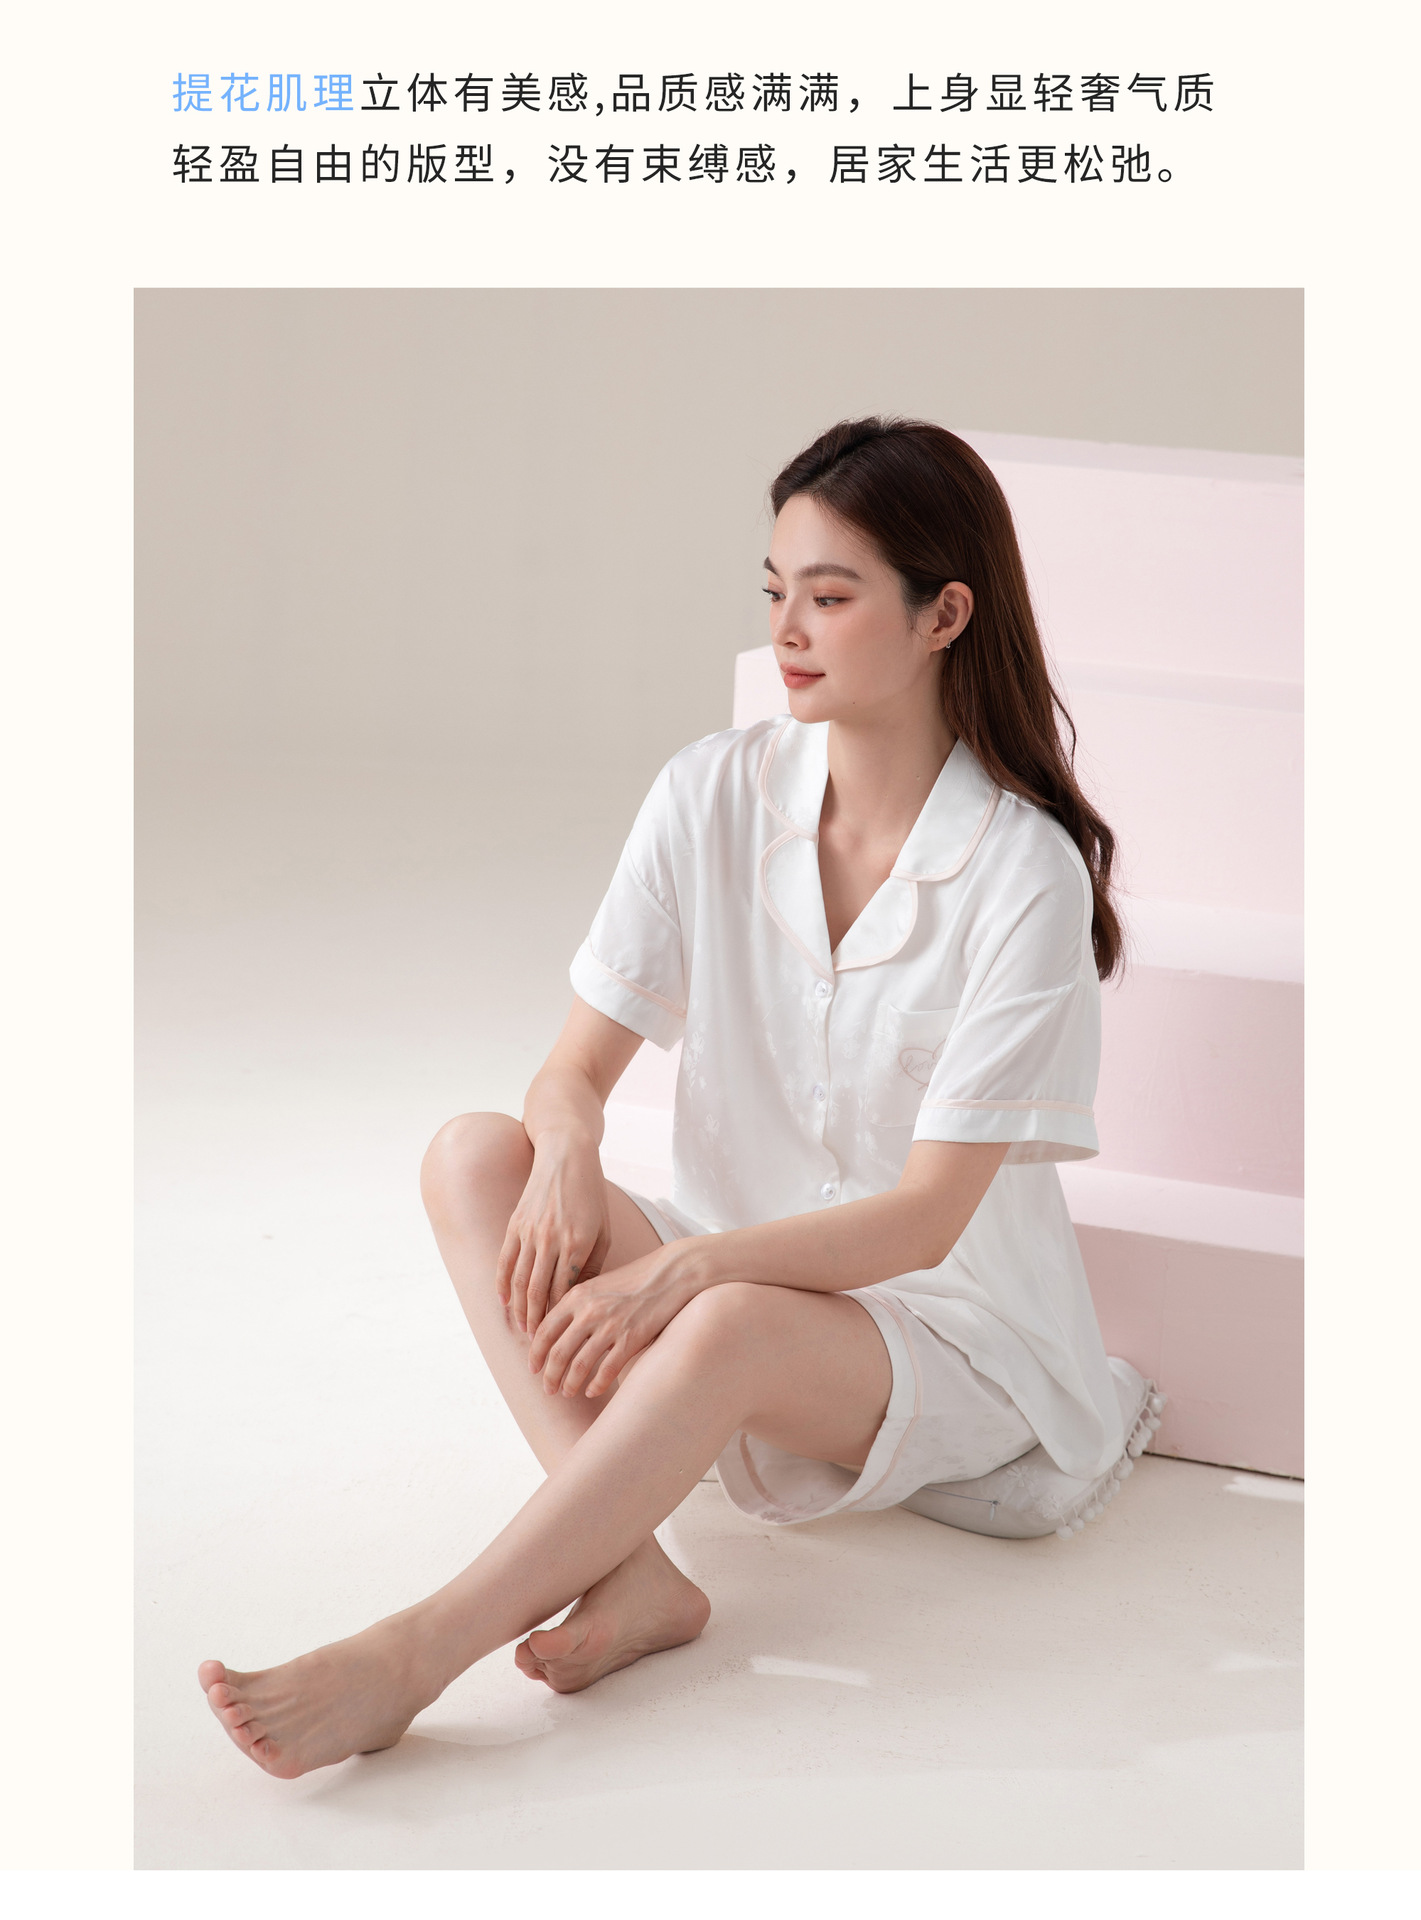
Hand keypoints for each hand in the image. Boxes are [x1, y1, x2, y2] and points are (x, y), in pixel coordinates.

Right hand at [495, 1132, 611, 1337]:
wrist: (566, 1156)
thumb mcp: (603, 1231)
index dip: (560, 1317)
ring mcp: (530, 1231)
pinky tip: (504, 1301)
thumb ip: (593, 1266)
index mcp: (577, 1243)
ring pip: (520, 1280)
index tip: (561, 1337)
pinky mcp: (515, 1224)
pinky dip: (503, 1283)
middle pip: (539, 1292)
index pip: (564, 1292)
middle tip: (537, 1345)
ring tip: (522, 1330)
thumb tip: (581, 1300)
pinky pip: (505, 1260)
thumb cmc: (592, 1196)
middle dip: (537, 1321)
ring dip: (519, 1309)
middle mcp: (551, 1239)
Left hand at [527, 1248, 698, 1398]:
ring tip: (567, 1393)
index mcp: (576, 1297)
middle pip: (558, 1352)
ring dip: (569, 1384)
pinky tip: (592, 1391)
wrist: (669, 1275)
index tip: (533, 1368)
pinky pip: (607, 1370)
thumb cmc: (633, 1280)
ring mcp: (610, 1326)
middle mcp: (589, 1312)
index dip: (535, 1354)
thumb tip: (556, 1333)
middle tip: (547, 1389)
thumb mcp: (597, 1285)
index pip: (544, 1331)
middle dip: (549, 1375)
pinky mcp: (631, 1339)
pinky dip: (596, 1384)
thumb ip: (576, 1306)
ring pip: (579, 1365)